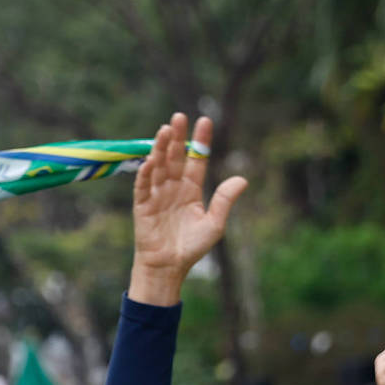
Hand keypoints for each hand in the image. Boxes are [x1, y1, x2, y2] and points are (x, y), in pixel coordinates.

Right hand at [128, 113, 246, 290]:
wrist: (169, 268)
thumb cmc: (191, 247)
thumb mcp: (214, 224)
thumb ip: (225, 200)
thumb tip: (242, 179)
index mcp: (191, 189)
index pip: (196, 160)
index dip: (200, 141)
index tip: (205, 121)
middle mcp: (173, 187)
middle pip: (175, 157)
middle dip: (177, 137)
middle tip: (180, 116)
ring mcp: (156, 195)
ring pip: (158, 166)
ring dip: (160, 148)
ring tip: (165, 130)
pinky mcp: (142, 206)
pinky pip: (143, 186)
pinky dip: (145, 174)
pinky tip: (150, 161)